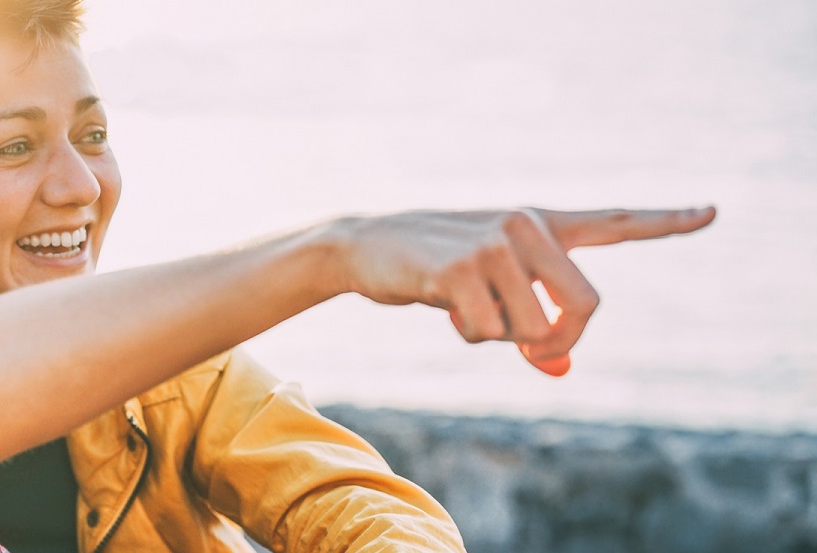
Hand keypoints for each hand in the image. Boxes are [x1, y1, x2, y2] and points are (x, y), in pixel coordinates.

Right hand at [329, 206, 716, 375]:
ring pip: (531, 330)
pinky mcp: (460, 267)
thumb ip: (530, 327)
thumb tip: (558, 372)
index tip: (712, 213)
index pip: (614, 222)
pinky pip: (487, 332)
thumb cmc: (434, 268)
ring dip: (499, 338)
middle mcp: (526, 225)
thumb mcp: (487, 292)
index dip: (666, 222)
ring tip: (464, 307)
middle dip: (558, 343)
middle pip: (585, 306)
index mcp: (541, 223)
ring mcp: (495, 244)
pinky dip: (468, 333)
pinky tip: (440, 301)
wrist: (366, 245)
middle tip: (532, 351)